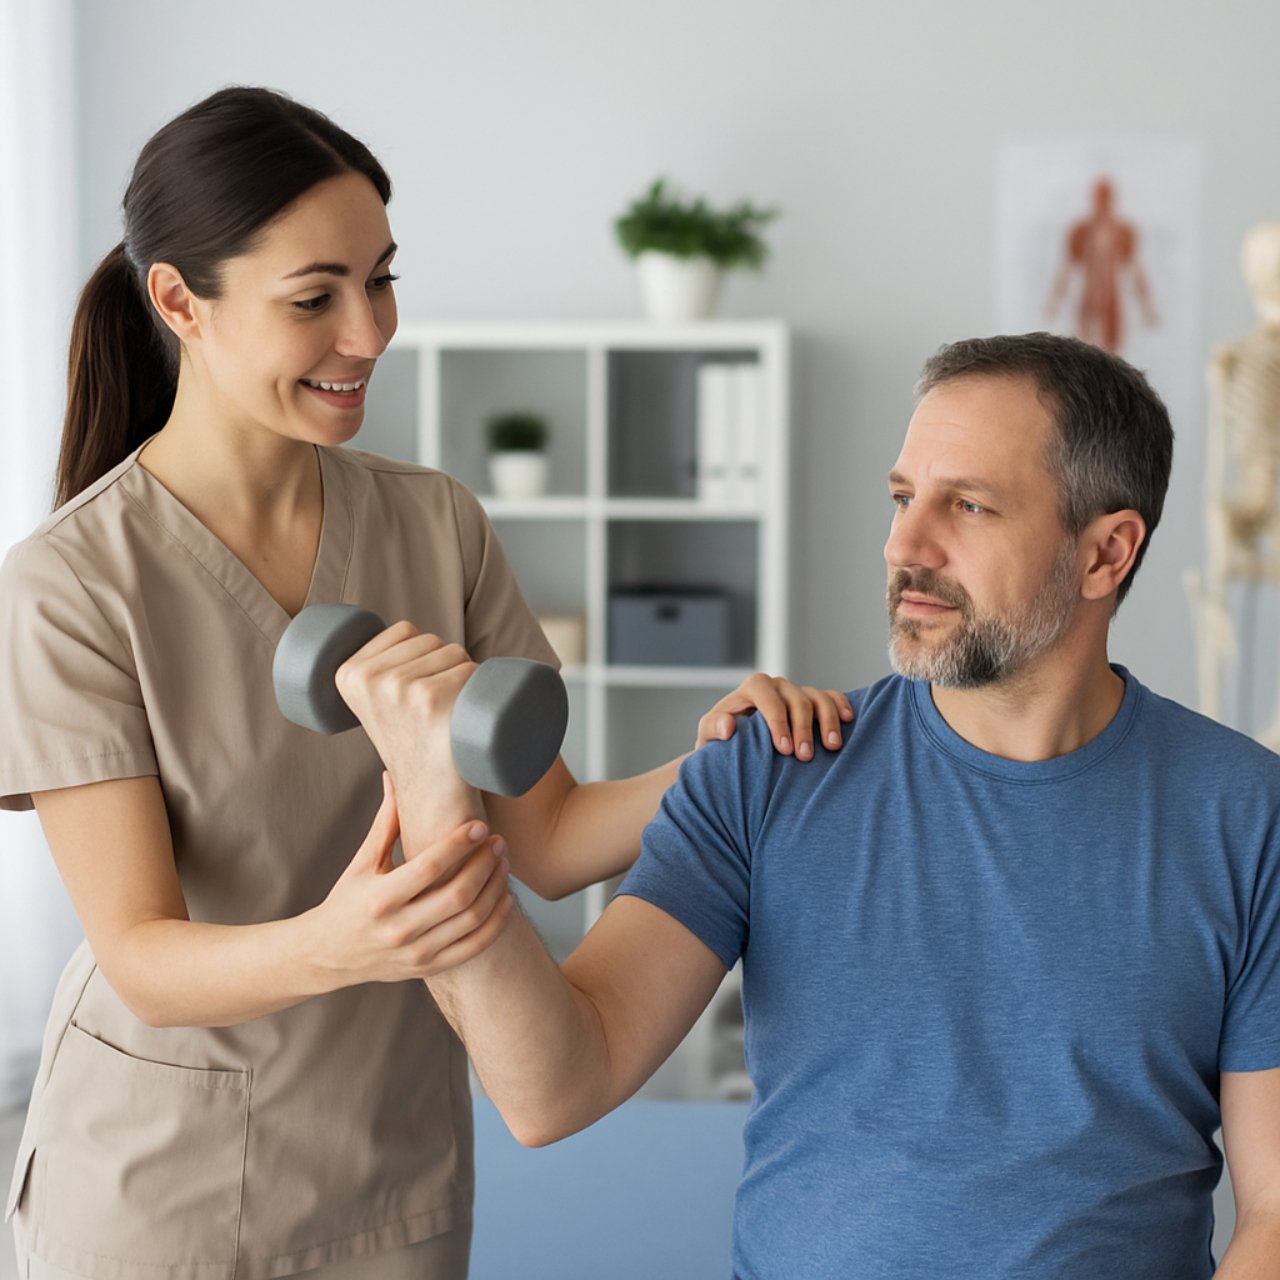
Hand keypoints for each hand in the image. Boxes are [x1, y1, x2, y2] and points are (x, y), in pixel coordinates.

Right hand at [311, 774, 513, 985]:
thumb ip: (385, 823)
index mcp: (379, 898)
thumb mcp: (362, 863)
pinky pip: (474, 947)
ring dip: (495, 888)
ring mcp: (416, 952)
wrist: (328, 955)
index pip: (428, 867)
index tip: (479, 825)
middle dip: (485, 863)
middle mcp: (398, 929)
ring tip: (503, 863)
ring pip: (471, 920)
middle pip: (457, 894)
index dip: (458, 844)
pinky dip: (497, 922)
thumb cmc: (347, 901)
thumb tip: (394, 777)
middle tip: (498, 841)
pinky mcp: (429, 968)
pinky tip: (506, 898)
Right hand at [333, 621, 483, 834]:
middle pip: (430, 639)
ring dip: (465, 674)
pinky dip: (480, 684)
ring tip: (450, 712)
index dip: (421, 653)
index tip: (415, 691)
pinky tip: (466, 713)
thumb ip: (377, 667)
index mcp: (347, 674)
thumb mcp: (376, 702)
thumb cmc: (413, 741)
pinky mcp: (430, 699)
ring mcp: (399, 688)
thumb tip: (402, 632)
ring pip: (455, 651)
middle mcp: (369, 680)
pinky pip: (471, 669)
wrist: (432, 791)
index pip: (404, 630)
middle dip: (444, 663)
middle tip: (437, 708)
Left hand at [694, 674, 853, 759]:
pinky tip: (848, 721)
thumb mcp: (708, 737)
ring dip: (828, 721)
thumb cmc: (722, 743)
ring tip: (832, 747)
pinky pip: (832, 697)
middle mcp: (778, 686)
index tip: (784, 749)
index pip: (768, 699)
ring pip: (819, 698)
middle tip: (805, 757)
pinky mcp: (814, 701)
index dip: (778, 723)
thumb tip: (728, 726)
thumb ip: (713, 729)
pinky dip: (841, 706)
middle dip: (803, 728)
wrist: (738, 747)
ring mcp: (798, 692)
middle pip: (798, 700)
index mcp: (753, 688)